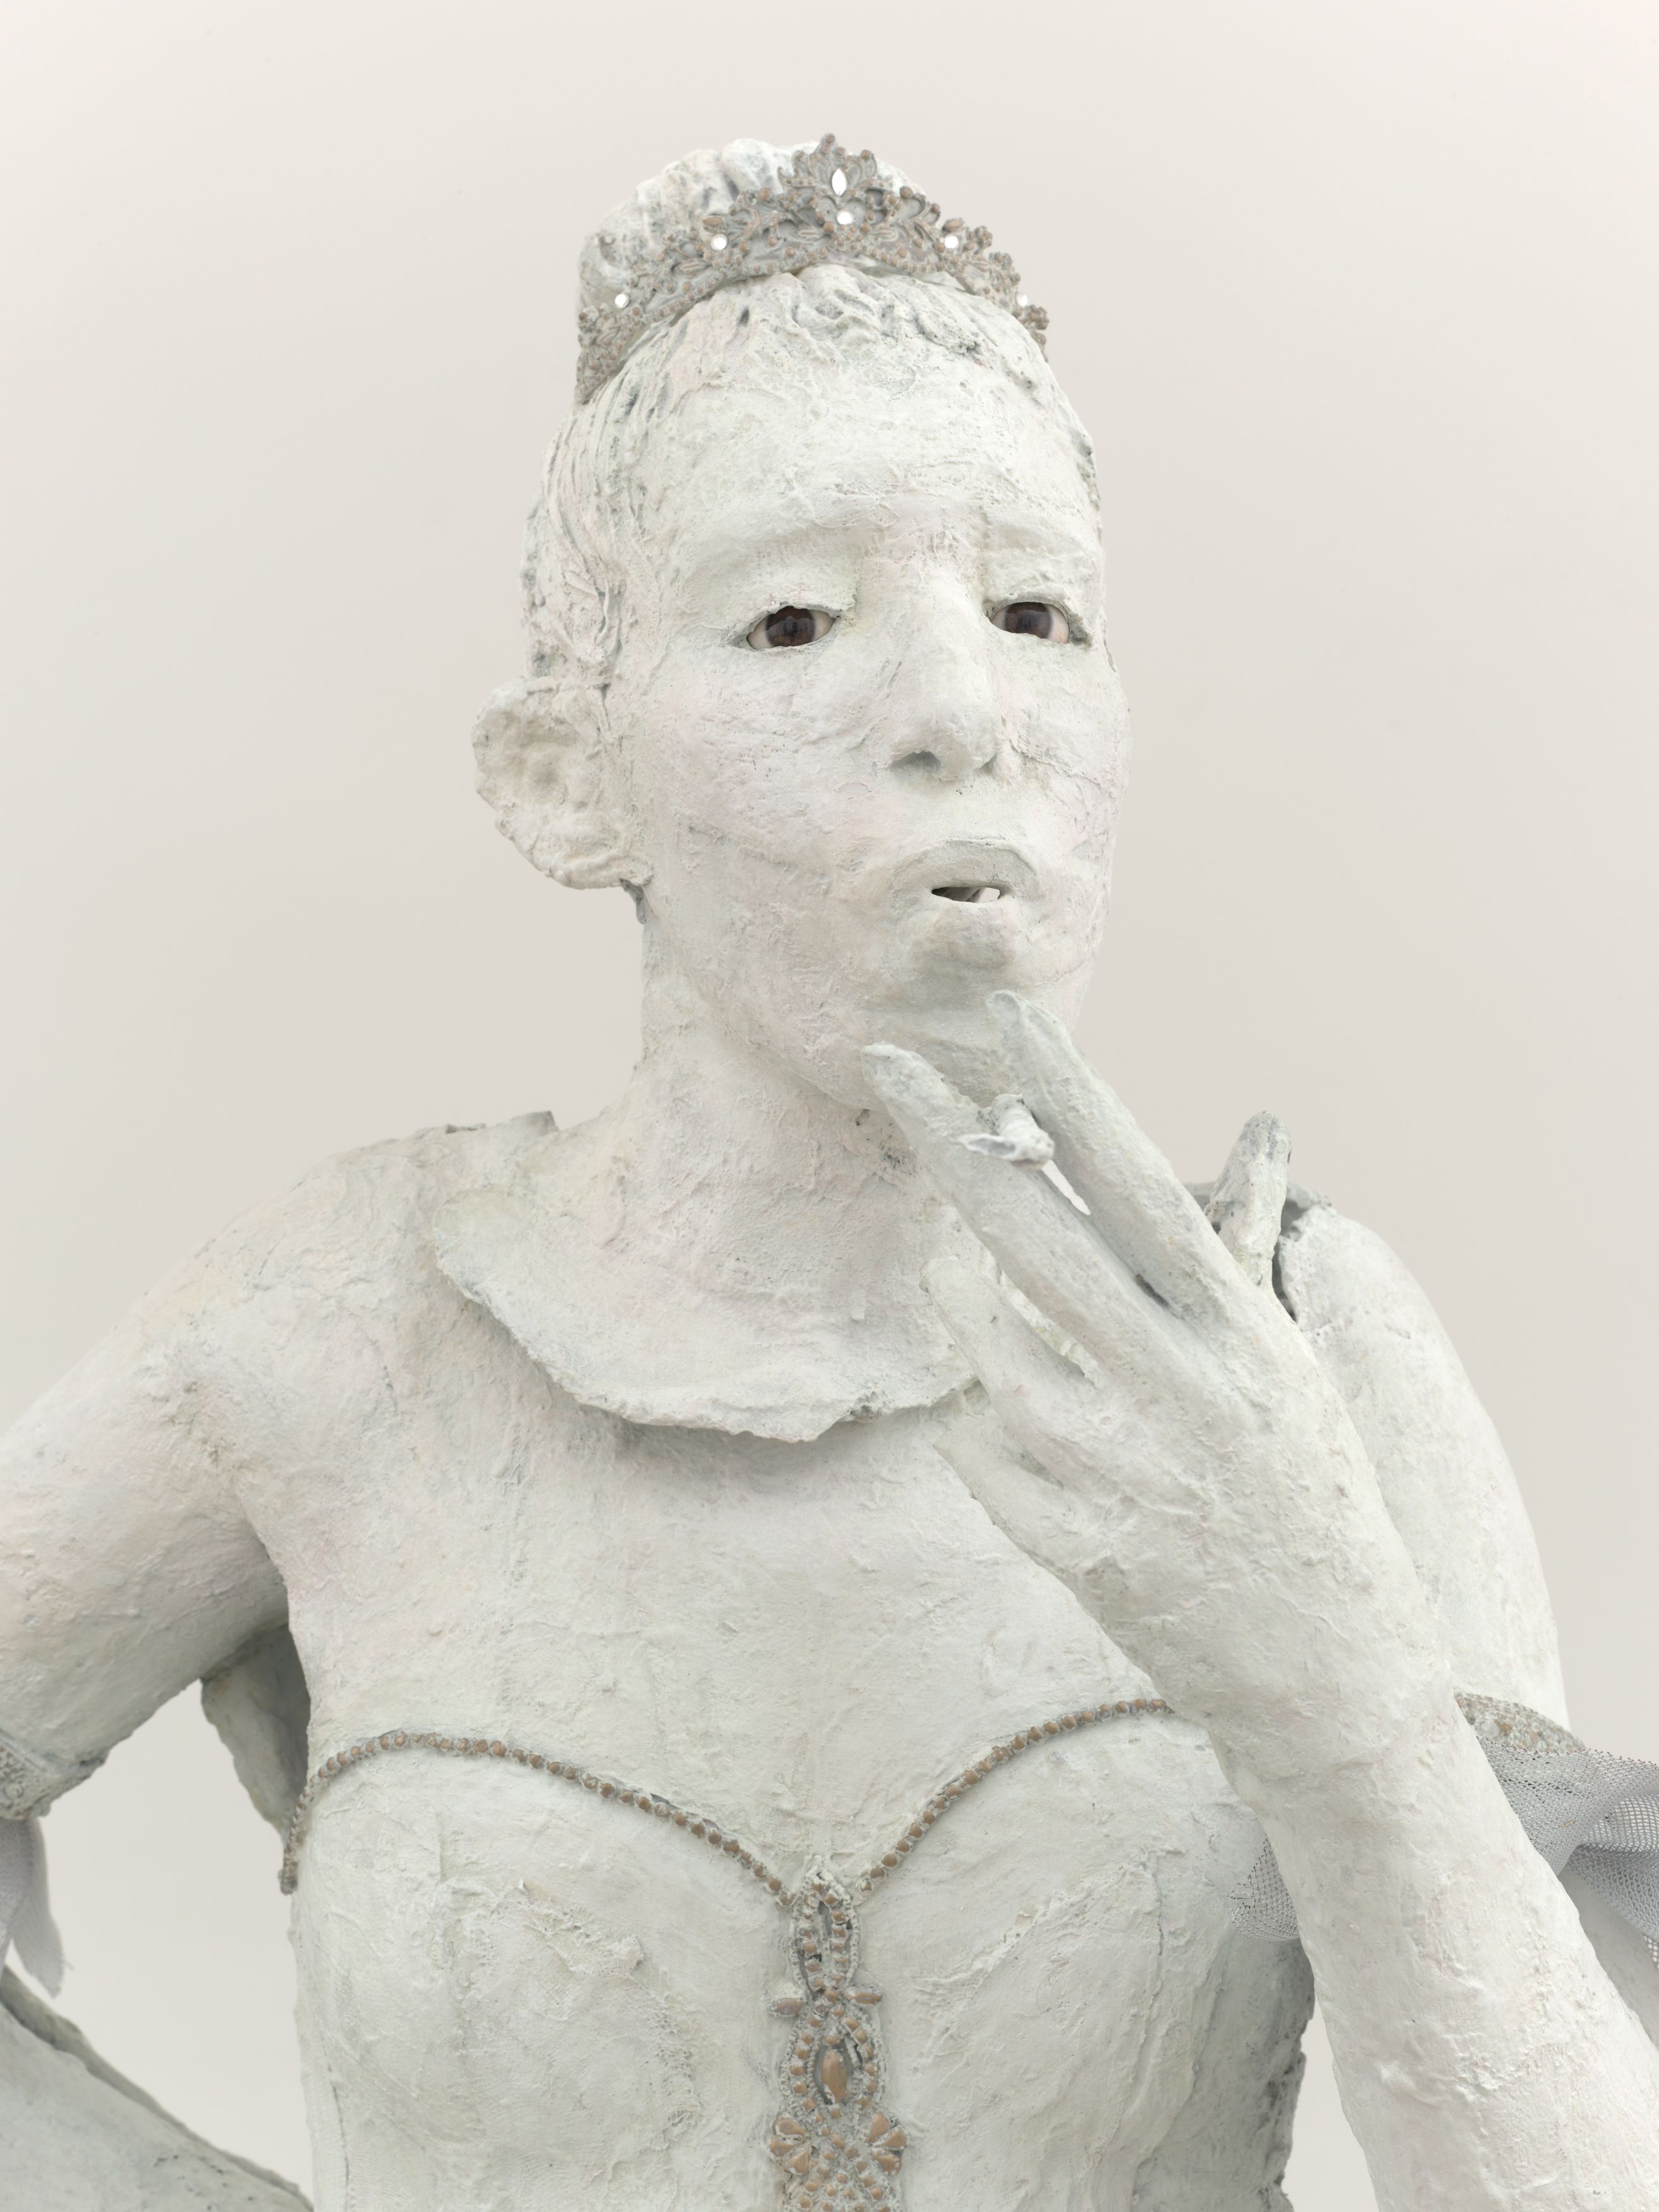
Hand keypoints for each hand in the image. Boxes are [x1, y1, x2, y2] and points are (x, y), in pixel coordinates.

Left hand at [864, 994, 1444, 1790]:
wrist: (1331, 1671)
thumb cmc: (1306, 1490)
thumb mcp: (1286, 1360)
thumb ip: (1237, 1250)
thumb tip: (1257, 1128)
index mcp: (1235, 1328)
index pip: (1135, 1179)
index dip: (1067, 1090)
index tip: (1005, 1014)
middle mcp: (1178, 1385)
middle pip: (1035, 1239)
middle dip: (952, 1145)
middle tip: (885, 1066)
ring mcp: (1119, 1469)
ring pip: (984, 1349)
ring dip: (971, 1313)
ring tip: (991, 1306)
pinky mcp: (1073, 1545)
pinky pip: (976, 1448)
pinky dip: (982, 1431)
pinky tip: (1028, 1441)